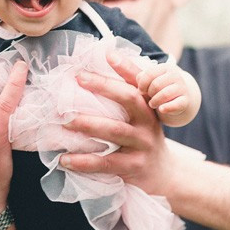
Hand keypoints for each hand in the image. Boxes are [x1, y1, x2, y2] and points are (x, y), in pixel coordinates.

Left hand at [60, 51, 173, 196]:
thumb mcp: (142, 119)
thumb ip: (125, 101)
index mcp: (148, 107)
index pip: (138, 82)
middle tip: (78, 78)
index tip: (108, 54)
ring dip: (88, 124)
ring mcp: (142, 145)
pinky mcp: (134, 167)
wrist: (165, 176)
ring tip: (65, 121)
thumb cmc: (144, 141)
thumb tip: (93, 78)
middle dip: (103, 86)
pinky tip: (64, 159)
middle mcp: (148, 122)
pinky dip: (84, 161)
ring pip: (115, 131)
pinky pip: (106, 163)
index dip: (125, 67)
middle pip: (129, 99)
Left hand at [136, 62, 192, 116]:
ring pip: (165, 94)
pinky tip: (161, 109)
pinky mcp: (185, 101)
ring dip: (155, 101)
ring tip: (152, 104)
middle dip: (149, 93)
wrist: (179, 97)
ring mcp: (182, 88)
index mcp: (166, 67)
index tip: (141, 90)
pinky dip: (167, 108)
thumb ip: (142, 77)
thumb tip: (138, 79)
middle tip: (149, 97)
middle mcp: (176, 76)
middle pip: (156, 85)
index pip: (150, 74)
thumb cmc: (160, 88)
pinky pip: (176, 104)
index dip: (142, 84)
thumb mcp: (151, 80)